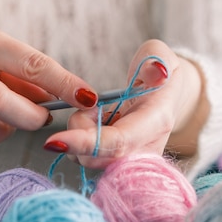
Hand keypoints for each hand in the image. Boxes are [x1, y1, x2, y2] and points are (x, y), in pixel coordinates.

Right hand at [0, 25, 98, 150]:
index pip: (32, 65)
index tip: (88, 98)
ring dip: (9, 128)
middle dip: (33, 119)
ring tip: (2, 112)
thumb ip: (32, 77)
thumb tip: (69, 101)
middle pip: (3, 104)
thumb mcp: (2, 52)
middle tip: (42, 118)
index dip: (64, 84)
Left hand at [43, 39, 207, 168]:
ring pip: (91, 160)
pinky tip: (98, 123)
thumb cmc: (159, 73)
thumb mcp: (160, 56)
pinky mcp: (122, 164)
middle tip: (86, 108)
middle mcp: (147, 149)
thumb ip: (156, 62)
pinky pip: (90, 158)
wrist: (167, 95)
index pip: (119, 141)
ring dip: (81, 135)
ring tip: (98, 111)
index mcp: (156, 122)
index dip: (86, 143)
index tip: (54, 141)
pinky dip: (83, 140)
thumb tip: (157, 71)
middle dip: (77, 137)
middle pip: (100, 159)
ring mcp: (135, 160)